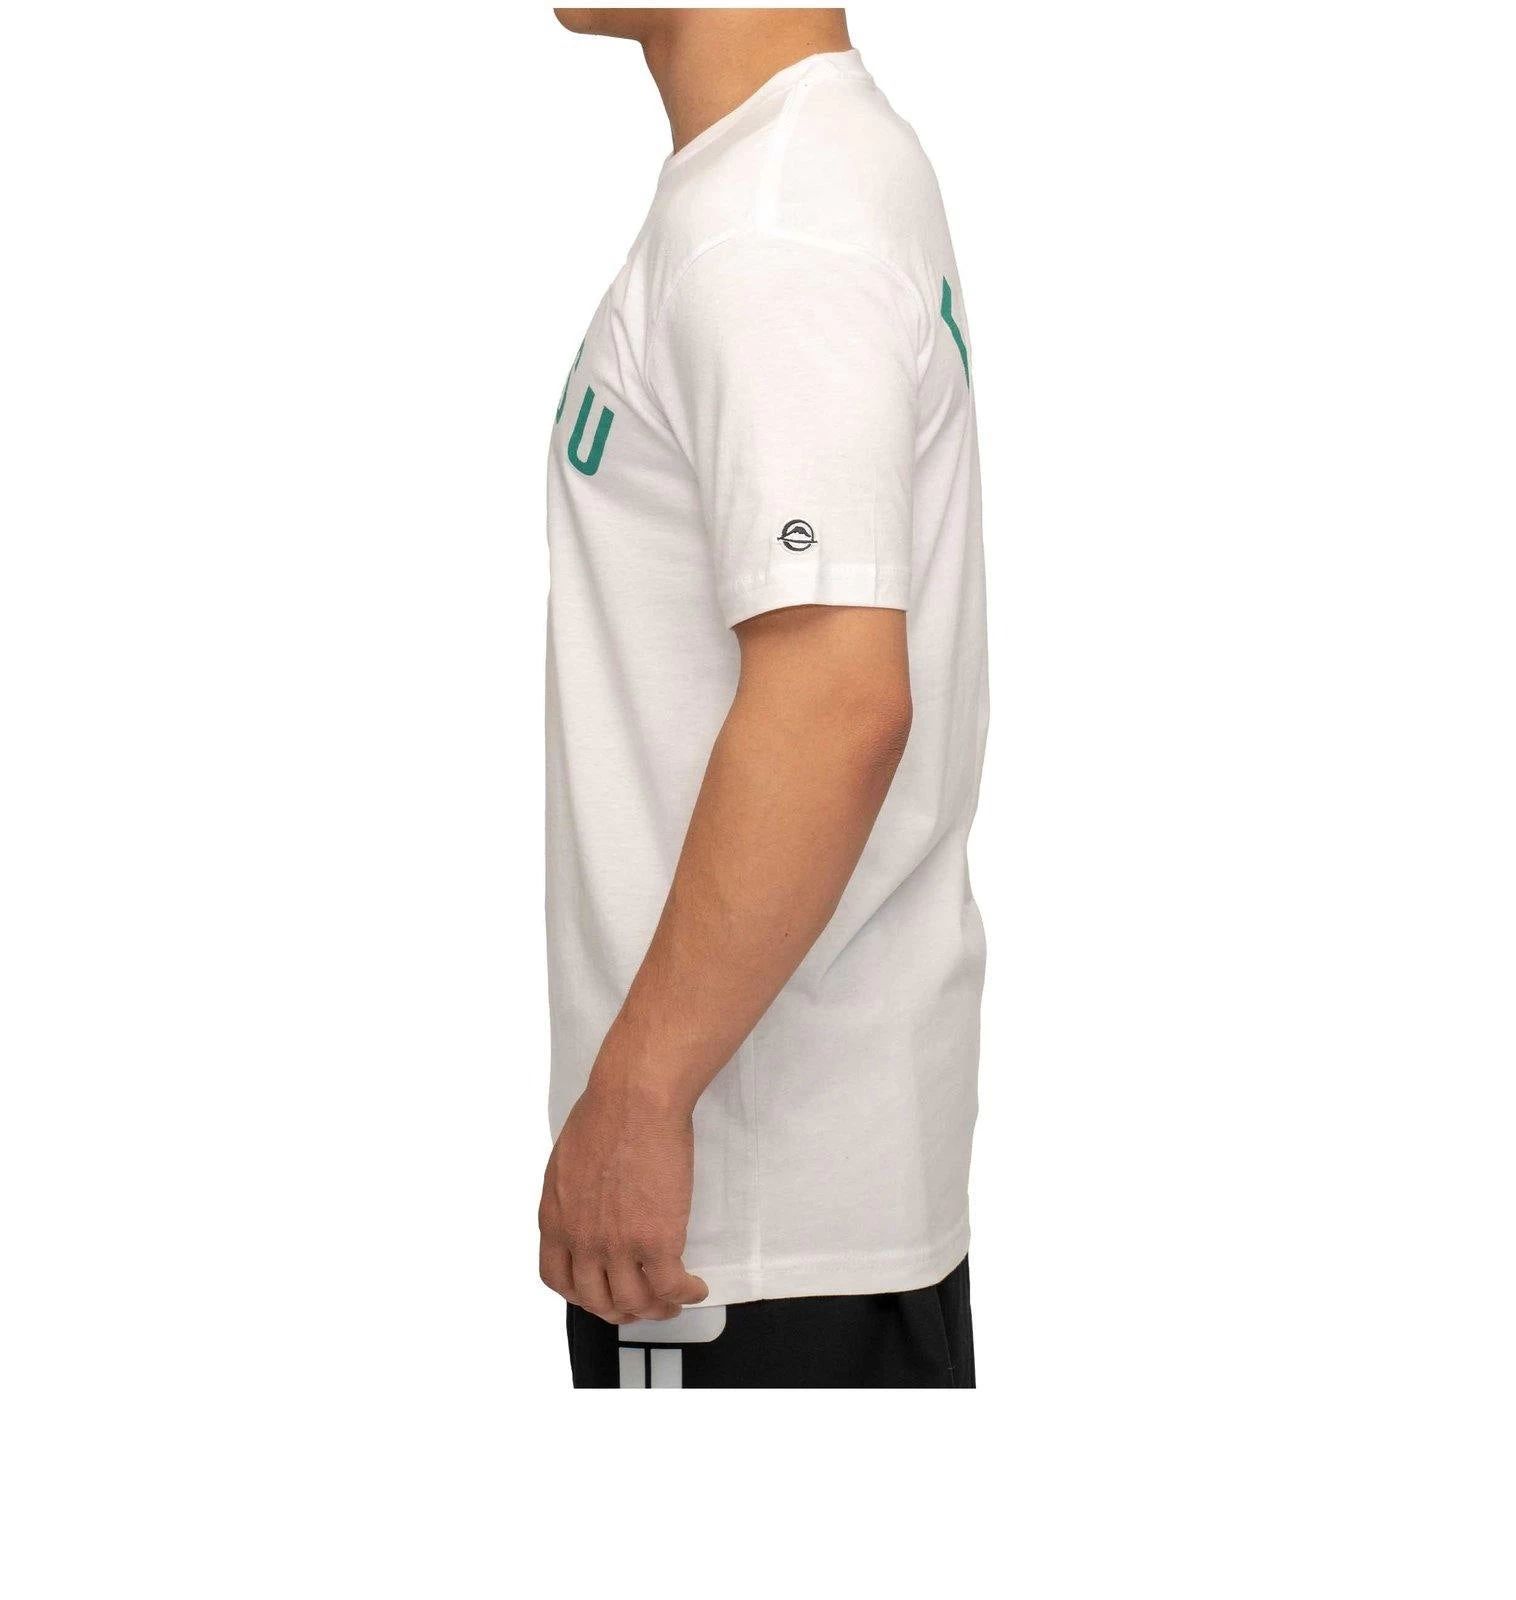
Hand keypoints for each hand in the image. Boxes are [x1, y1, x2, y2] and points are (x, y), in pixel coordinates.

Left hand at [538, 1071, 709, 1323]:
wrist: (634, 1099)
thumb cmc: (605, 1113)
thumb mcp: (566, 1161)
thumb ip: (571, 1196)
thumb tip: (587, 1207)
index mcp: (555, 1219)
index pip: (558, 1278)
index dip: (581, 1294)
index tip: (600, 1291)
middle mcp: (581, 1240)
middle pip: (596, 1300)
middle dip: (620, 1309)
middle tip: (640, 1303)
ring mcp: (617, 1245)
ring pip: (634, 1303)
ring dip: (655, 1309)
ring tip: (673, 1299)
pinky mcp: (656, 1241)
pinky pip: (670, 1287)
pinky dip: (685, 1294)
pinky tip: (696, 1287)